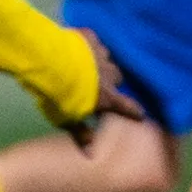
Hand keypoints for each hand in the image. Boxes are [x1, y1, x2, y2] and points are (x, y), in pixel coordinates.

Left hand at [58, 25, 144, 145]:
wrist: (49, 65)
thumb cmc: (59, 97)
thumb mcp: (67, 120)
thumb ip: (80, 134)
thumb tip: (91, 153)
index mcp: (106, 96)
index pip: (126, 106)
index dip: (134, 110)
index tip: (142, 114)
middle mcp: (108, 74)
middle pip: (119, 77)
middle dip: (114, 80)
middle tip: (105, 82)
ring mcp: (100, 54)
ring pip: (108, 58)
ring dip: (102, 61)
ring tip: (92, 62)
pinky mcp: (88, 38)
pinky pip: (93, 40)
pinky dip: (89, 43)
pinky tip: (81, 42)